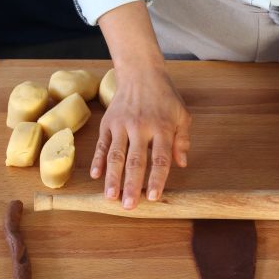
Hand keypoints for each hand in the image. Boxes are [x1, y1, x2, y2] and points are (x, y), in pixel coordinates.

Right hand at [90, 63, 190, 208]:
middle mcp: (140, 127)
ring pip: (115, 155)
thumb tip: (181, 164)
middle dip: (132, 185)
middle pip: (135, 161)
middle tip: (129, 206)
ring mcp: (121, 125)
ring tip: (110, 197)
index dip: (157, 179)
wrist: (140, 72)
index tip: (154, 197)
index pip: (160, 158)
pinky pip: (101, 144)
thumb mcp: (182, 115)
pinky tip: (95, 176)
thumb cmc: (165, 97)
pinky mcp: (107, 123)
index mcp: (161, 127)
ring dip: (112, 178)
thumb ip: (182, 140)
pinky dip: (97, 161)